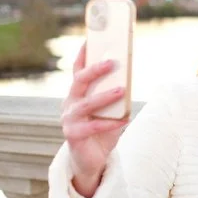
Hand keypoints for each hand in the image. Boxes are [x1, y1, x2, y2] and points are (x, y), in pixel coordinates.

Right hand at [60, 42, 128, 196]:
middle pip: (79, 81)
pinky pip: (93, 127)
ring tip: (122, 89)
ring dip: (105, 96)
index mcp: (76, 94)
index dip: (83, 54)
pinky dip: (110, 123)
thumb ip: (114, 95)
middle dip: (95, 69)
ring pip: (86, 104)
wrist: (91, 161)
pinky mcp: (73, 135)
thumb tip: (129, 78)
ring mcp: (68, 119)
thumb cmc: (101, 131)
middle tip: (113, 61)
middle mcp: (69, 103)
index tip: (91, 37)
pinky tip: (124, 119)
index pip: (77, 69)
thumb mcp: (109, 110)